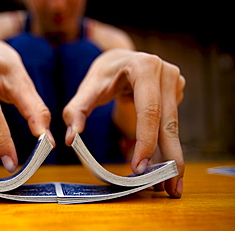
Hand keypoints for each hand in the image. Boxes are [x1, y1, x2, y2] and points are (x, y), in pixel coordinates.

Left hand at [63, 49, 184, 197]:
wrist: (122, 59)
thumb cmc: (105, 72)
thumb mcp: (88, 87)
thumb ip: (77, 110)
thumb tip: (71, 138)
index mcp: (145, 67)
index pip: (148, 110)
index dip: (146, 140)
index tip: (139, 167)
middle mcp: (166, 73)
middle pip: (168, 122)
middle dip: (170, 158)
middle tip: (170, 188)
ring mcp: (176, 83)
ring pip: (173, 127)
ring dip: (171, 157)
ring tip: (170, 185)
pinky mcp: (177, 94)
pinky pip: (171, 125)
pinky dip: (166, 146)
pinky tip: (163, 166)